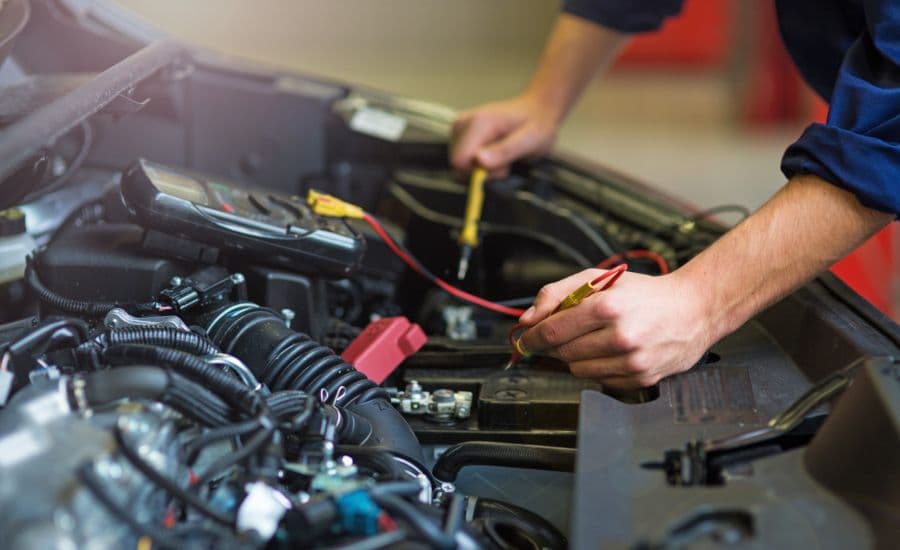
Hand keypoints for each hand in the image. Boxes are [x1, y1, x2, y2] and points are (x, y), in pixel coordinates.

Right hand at [450, 94, 559, 177]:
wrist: (536, 110)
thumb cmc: (536, 124)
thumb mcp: (530, 140)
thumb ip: (504, 151)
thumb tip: (479, 161)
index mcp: (478, 123)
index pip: (460, 161)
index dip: (479, 173)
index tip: (501, 168)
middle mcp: (464, 122)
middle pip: (459, 164)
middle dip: (481, 171)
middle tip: (505, 163)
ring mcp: (460, 127)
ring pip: (460, 164)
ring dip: (481, 168)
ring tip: (502, 157)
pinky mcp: (460, 133)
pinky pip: (463, 159)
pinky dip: (478, 163)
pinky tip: (494, 154)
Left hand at [517, 268, 715, 388]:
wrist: (694, 310)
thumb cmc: (645, 293)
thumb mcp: (598, 278)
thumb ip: (556, 293)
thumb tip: (528, 319)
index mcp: (607, 307)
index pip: (552, 331)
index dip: (532, 338)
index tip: (525, 339)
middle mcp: (621, 337)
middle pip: (563, 353)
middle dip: (552, 346)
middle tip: (557, 336)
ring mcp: (633, 361)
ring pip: (578, 370)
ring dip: (574, 357)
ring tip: (590, 339)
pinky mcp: (642, 378)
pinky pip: (600, 380)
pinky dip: (596, 367)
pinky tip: (609, 351)